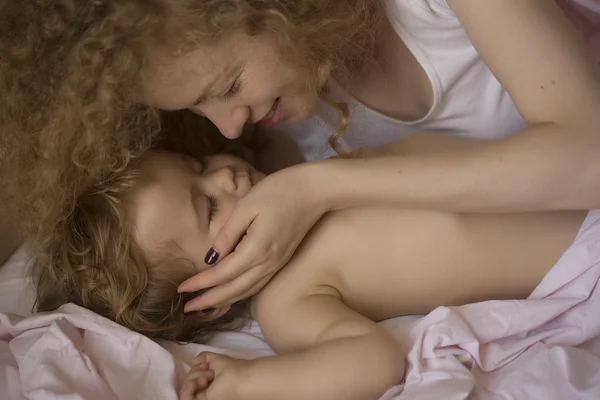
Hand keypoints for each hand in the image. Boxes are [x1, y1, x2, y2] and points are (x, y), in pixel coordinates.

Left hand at [178, 164, 326, 311]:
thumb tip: (211, 257)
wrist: (316, 190)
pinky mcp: (282, 260)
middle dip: (209, 300)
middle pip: (234, 290)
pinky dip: (241, 293)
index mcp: (256, 250)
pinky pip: (257, 284)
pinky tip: (231, 294)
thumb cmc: (279, 191)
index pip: (222, 274)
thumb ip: (227, 233)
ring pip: (247, 291)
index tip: (180, 290)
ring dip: (225, 301)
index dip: (200, 284)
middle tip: (187, 309)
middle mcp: (268, 263)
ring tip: (205, 306)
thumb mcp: (247, 205)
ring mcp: (277, 264)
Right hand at [179, 352, 249, 399]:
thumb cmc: (234, 371)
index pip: (193, 379)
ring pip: (184, 390)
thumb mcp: (217, 360)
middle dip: (195, 374)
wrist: (244, 382)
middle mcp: (205, 393)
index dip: (197, 371)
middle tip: (210, 373)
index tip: (207, 367)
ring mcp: (203, 399)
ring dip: (192, 380)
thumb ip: (204, 358)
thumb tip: (192, 360)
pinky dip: (187, 389)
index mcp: (209, 385)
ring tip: (207, 378)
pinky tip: (199, 382)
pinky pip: (184, 398)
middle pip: (187, 383)